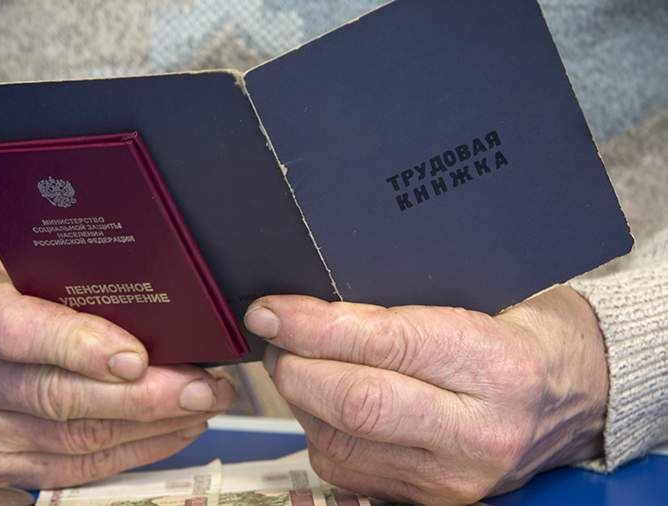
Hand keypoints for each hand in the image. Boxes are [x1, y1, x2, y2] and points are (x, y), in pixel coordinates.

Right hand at [0, 253, 233, 488]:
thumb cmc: (4, 289)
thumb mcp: (23, 263)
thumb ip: (73, 281)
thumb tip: (163, 306)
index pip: (16, 330)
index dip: (79, 346)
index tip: (137, 356)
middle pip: (53, 396)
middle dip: (140, 396)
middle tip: (200, 386)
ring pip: (72, 441)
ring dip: (148, 426)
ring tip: (200, 403)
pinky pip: (72, 470)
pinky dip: (131, 451)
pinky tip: (170, 430)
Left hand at [244, 286, 606, 504]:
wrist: (580, 396)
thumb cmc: (526, 333)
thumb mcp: (485, 296)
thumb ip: (404, 301)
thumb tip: (314, 300)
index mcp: (498, 367)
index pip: (385, 345)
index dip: (314, 326)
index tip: (272, 309)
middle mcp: (478, 433)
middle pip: (354, 404)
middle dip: (294, 364)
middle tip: (273, 332)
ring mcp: (454, 479)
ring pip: (339, 442)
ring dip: (299, 398)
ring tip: (296, 361)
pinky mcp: (431, 501)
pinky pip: (345, 469)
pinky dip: (318, 431)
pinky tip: (322, 401)